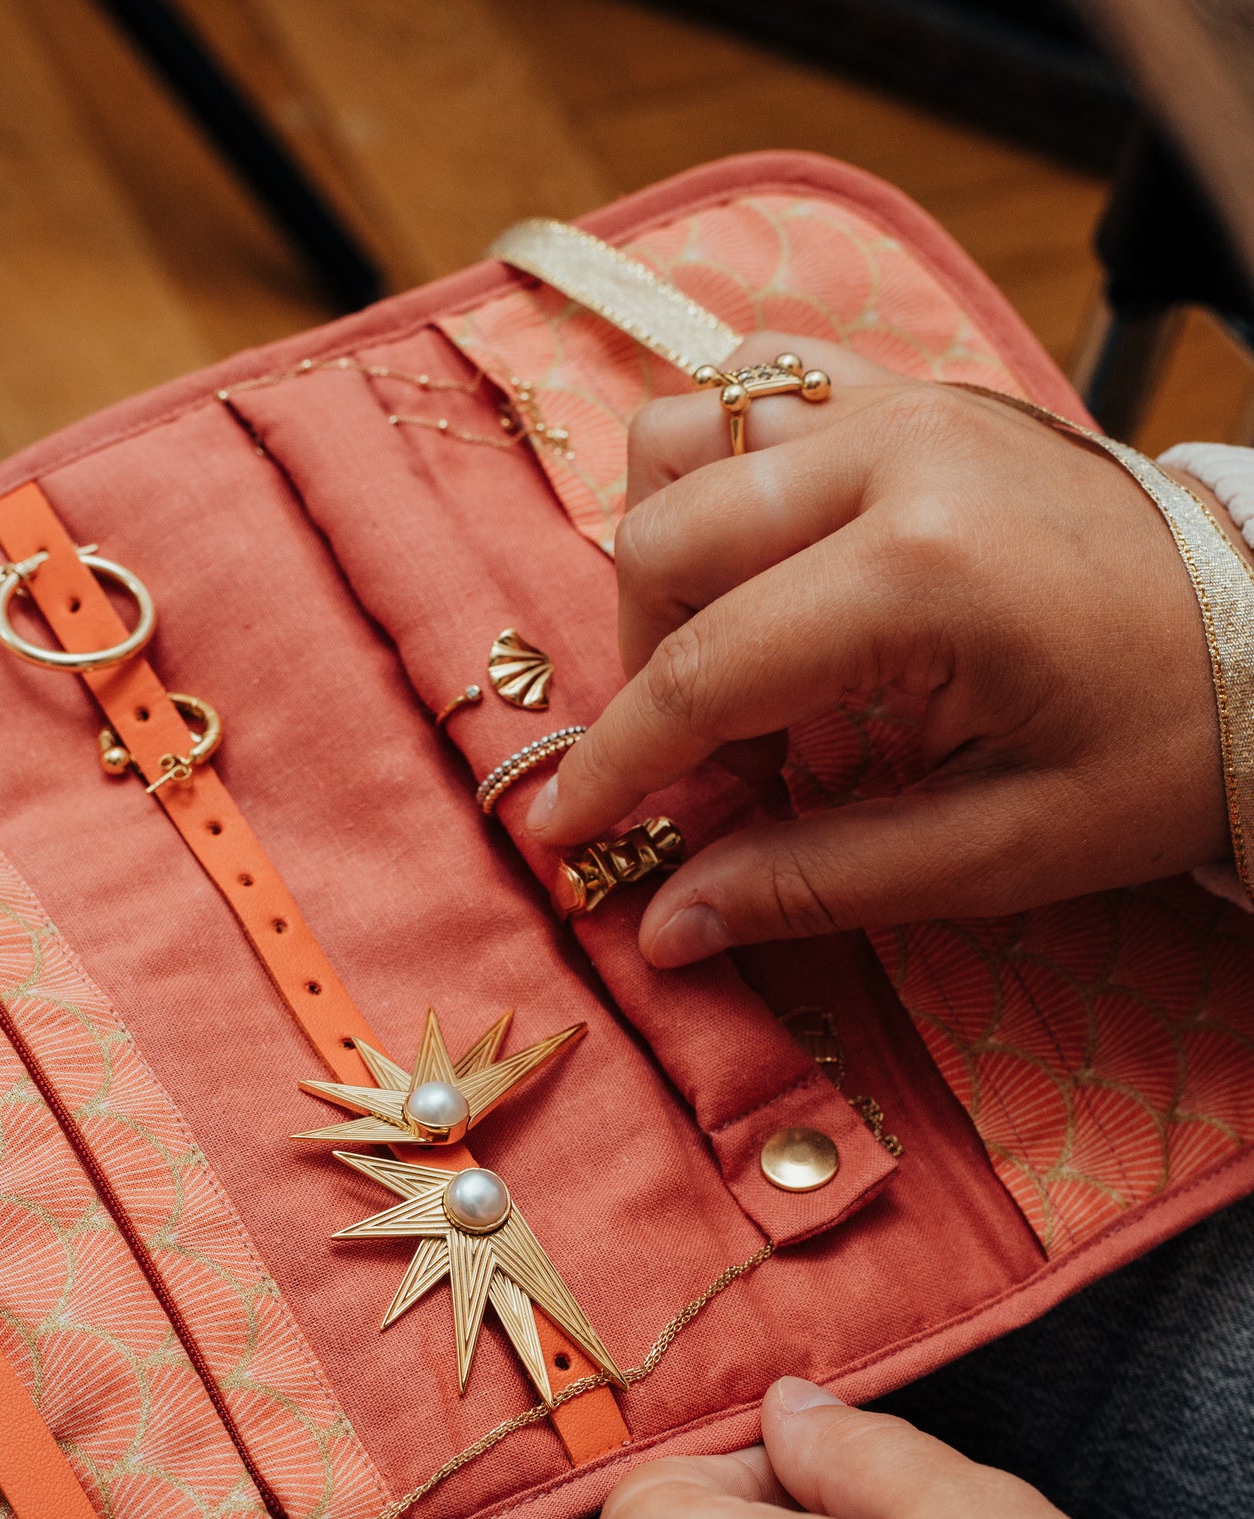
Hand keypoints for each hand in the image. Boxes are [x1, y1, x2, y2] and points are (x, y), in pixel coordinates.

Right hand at [526, 334, 1235, 965]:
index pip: (703, 674)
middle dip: (651, 677)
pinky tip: (762, 563)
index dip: (617, 768)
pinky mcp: (912, 389)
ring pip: (685, 444)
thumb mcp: (999, 850)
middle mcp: (896, 455)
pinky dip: (719, 472)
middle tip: (721, 773)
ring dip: (669, 567)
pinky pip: (755, 387)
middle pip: (663, 545)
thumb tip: (667, 925)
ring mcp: (902, 401)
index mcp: (924, 574)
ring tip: (737, 664)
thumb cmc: (1160, 753)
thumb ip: (818, 879)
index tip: (563, 837)